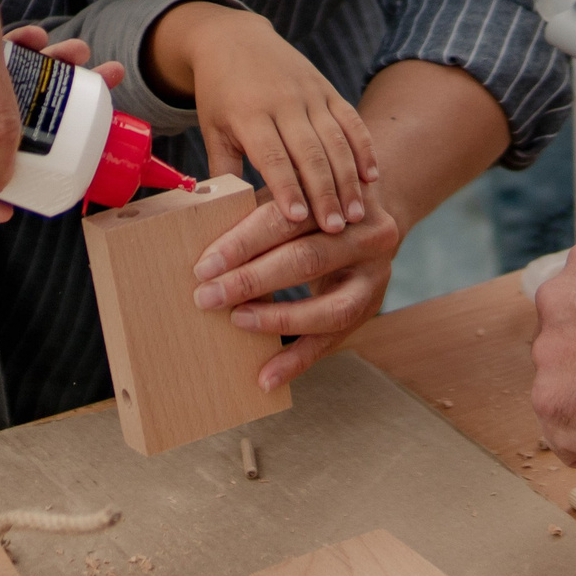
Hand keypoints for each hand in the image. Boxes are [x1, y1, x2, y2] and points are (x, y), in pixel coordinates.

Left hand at [146, 3, 377, 231]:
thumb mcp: (212, 129)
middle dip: (325, 193)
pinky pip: (351, 120)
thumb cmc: (220, 94)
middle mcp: (283, 102)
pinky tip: (373, 176)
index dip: (287, 188)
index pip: (272, 157)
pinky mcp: (327, 89)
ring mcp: (309, 94)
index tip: (299, 220)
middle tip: (337, 228)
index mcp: (248, 114)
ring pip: (335, 140)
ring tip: (357, 213)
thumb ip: (223, 170)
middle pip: (310, 153)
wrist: (234, 38)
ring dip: (349, 178)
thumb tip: (225, 215)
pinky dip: (364, 148)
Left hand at [187, 189, 400, 389]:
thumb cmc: (314, 206)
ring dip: (276, 319)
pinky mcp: (370, 308)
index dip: (243, 243)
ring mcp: (373, 277)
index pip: (285, 221)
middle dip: (251, 280)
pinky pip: (331, 341)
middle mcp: (366, 236)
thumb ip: (260, 211)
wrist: (372, 216)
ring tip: (237, 322)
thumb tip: (202, 239)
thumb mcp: (294, 197)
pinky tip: (266, 379)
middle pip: (305, 260)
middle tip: (207, 296)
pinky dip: (296, 362)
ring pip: (327, 307)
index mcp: (339, 199)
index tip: (205, 266)